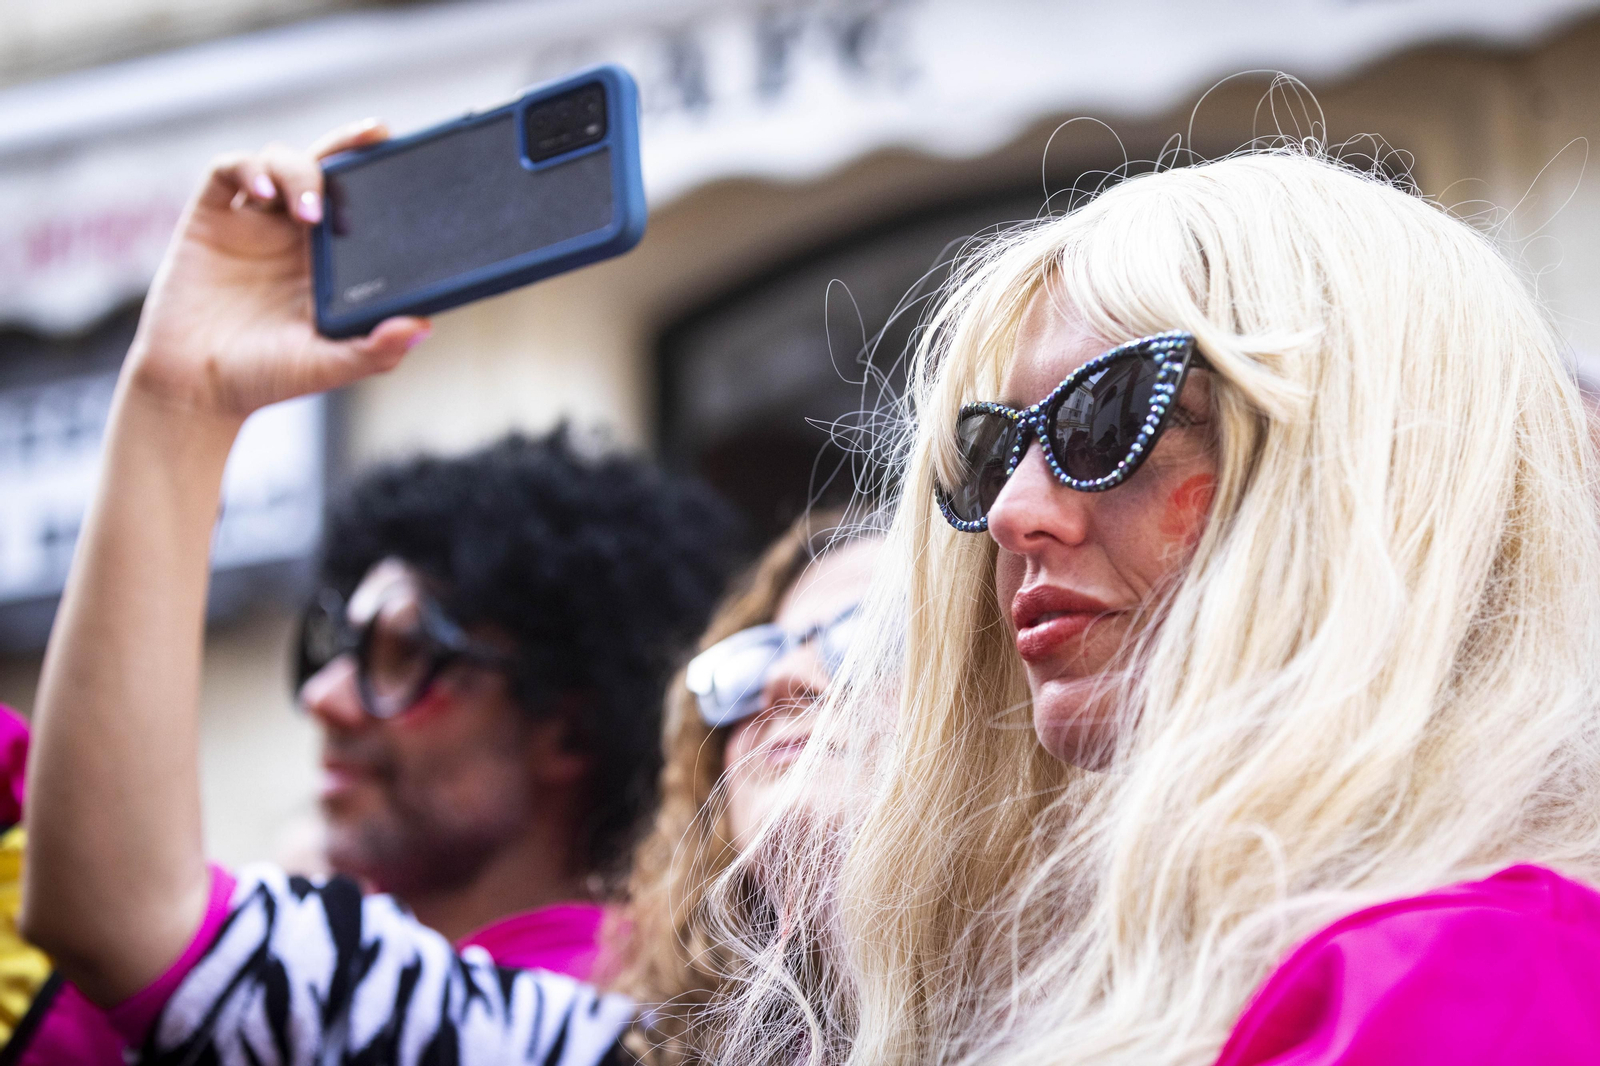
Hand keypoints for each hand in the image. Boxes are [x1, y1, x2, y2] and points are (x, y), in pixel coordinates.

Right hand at [125, 120, 430, 420]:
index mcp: (332, 261)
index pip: (362, 203)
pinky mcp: (210, 219)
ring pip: (281, 161)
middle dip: (349, 144)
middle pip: (326, 168)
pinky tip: (264, 191)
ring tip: (310, 212)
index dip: (381, 177)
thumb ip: (376, 349)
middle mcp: (295, 235)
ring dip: (301, 172)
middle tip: (377, 135)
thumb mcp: (330, 366)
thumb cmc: (267, 378)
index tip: (410, 158)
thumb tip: (423, 326)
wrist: (196, 389)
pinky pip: (228, 172)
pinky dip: (247, 168)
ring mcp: (254, 223)